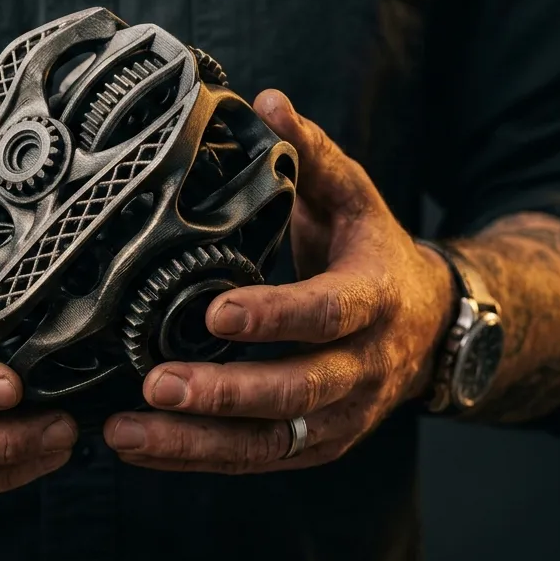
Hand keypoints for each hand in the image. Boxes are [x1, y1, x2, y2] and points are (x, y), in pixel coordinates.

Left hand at [102, 90, 453, 472]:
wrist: (432, 328)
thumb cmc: (374, 254)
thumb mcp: (354, 198)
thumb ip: (312, 155)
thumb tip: (267, 101)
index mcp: (374, 300)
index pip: (326, 313)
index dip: (275, 316)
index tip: (215, 312)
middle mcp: (362, 369)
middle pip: (295, 392)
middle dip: (224, 394)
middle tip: (156, 385)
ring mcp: (341, 417)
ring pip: (269, 442)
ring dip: (196, 442)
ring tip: (127, 433)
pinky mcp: (315, 446)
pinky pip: (255, 459)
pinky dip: (197, 458)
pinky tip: (140, 447)